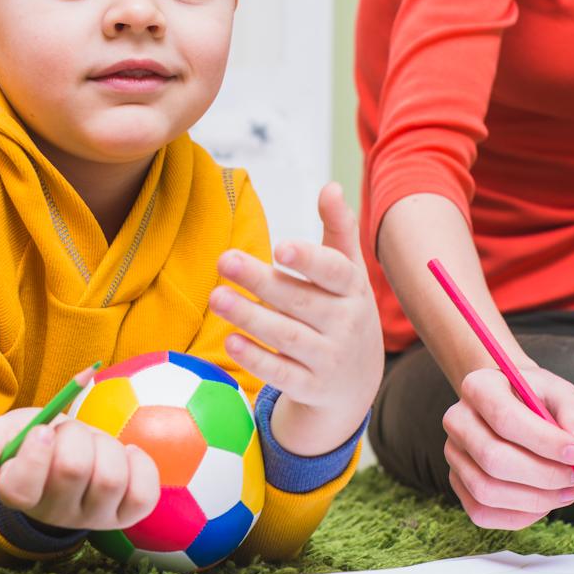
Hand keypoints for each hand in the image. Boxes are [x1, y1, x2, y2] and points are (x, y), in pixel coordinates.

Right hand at [0, 411, 158, 529]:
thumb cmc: (39, 441)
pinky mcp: (127, 514)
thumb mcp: (9, 434)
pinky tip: (125, 455)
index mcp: (20, 493)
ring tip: (95, 444)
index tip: (42, 430)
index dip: (34, 457)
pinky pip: (144, 492)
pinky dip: (139, 463)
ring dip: (106, 446)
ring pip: (110, 478)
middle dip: (74, 437)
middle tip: (68, 433)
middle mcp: (56, 512)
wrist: (74, 450)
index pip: (22, 488)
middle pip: (73, 471)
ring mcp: (94, 517)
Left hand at [207, 182, 382, 456]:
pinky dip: (257, 359)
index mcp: (353, 289)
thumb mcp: (348, 273)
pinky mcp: (311, 388)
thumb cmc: (343, 311)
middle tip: (224, 260)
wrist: (357, 382)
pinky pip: (282, 374)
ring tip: (216, 297)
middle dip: (261, 281)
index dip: (309, 259)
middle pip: (300, 301)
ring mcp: (330, 359)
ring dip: (250, 317)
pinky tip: (230, 340)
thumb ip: (338, 230)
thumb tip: (330, 186)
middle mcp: (346, 324)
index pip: (334, 272)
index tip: (280, 247)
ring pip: (287, 337)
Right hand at [442, 363, 573, 528]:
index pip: (505, 419)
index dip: (546, 442)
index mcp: (478, 386)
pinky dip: (518, 516)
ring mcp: (453, 453)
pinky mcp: (456, 480)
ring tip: (567, 492)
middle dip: (544, 476)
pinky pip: (480, 512)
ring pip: (486, 491)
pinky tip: (544, 504)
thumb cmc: (534, 397)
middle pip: (494, 459)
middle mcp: (457, 420)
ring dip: (535, 500)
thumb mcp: (560, 392)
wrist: (507, 401)